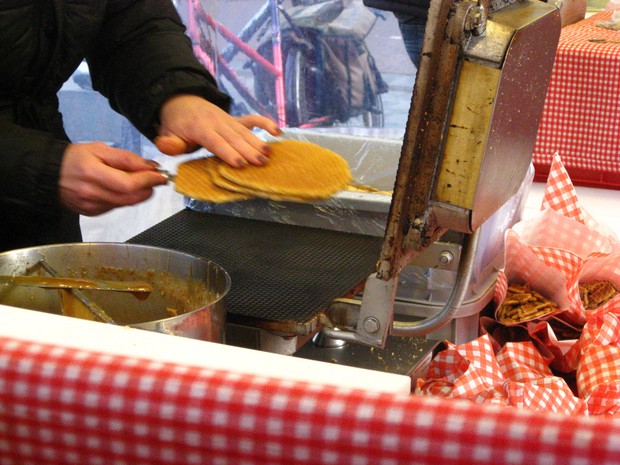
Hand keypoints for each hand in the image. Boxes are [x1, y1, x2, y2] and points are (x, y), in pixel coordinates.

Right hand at [59, 142, 167, 215]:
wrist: (49, 174)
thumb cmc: (76, 157)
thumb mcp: (100, 149)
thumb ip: (126, 159)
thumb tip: (151, 167)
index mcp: (92, 173)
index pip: (128, 184)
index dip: (148, 181)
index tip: (161, 176)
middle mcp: (91, 193)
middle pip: (130, 198)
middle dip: (148, 189)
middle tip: (154, 179)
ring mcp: (91, 206)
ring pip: (126, 204)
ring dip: (138, 194)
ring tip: (139, 181)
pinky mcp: (92, 213)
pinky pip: (116, 207)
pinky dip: (125, 198)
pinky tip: (120, 189)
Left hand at [155, 94, 281, 166]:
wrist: (181, 101)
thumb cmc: (176, 124)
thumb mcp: (167, 134)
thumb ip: (168, 143)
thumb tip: (168, 147)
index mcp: (199, 127)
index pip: (215, 141)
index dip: (228, 152)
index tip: (239, 164)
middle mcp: (217, 122)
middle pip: (234, 138)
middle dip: (248, 150)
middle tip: (260, 162)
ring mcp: (228, 120)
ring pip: (245, 132)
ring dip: (258, 143)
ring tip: (269, 155)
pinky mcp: (235, 120)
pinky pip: (252, 120)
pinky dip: (266, 124)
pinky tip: (278, 133)